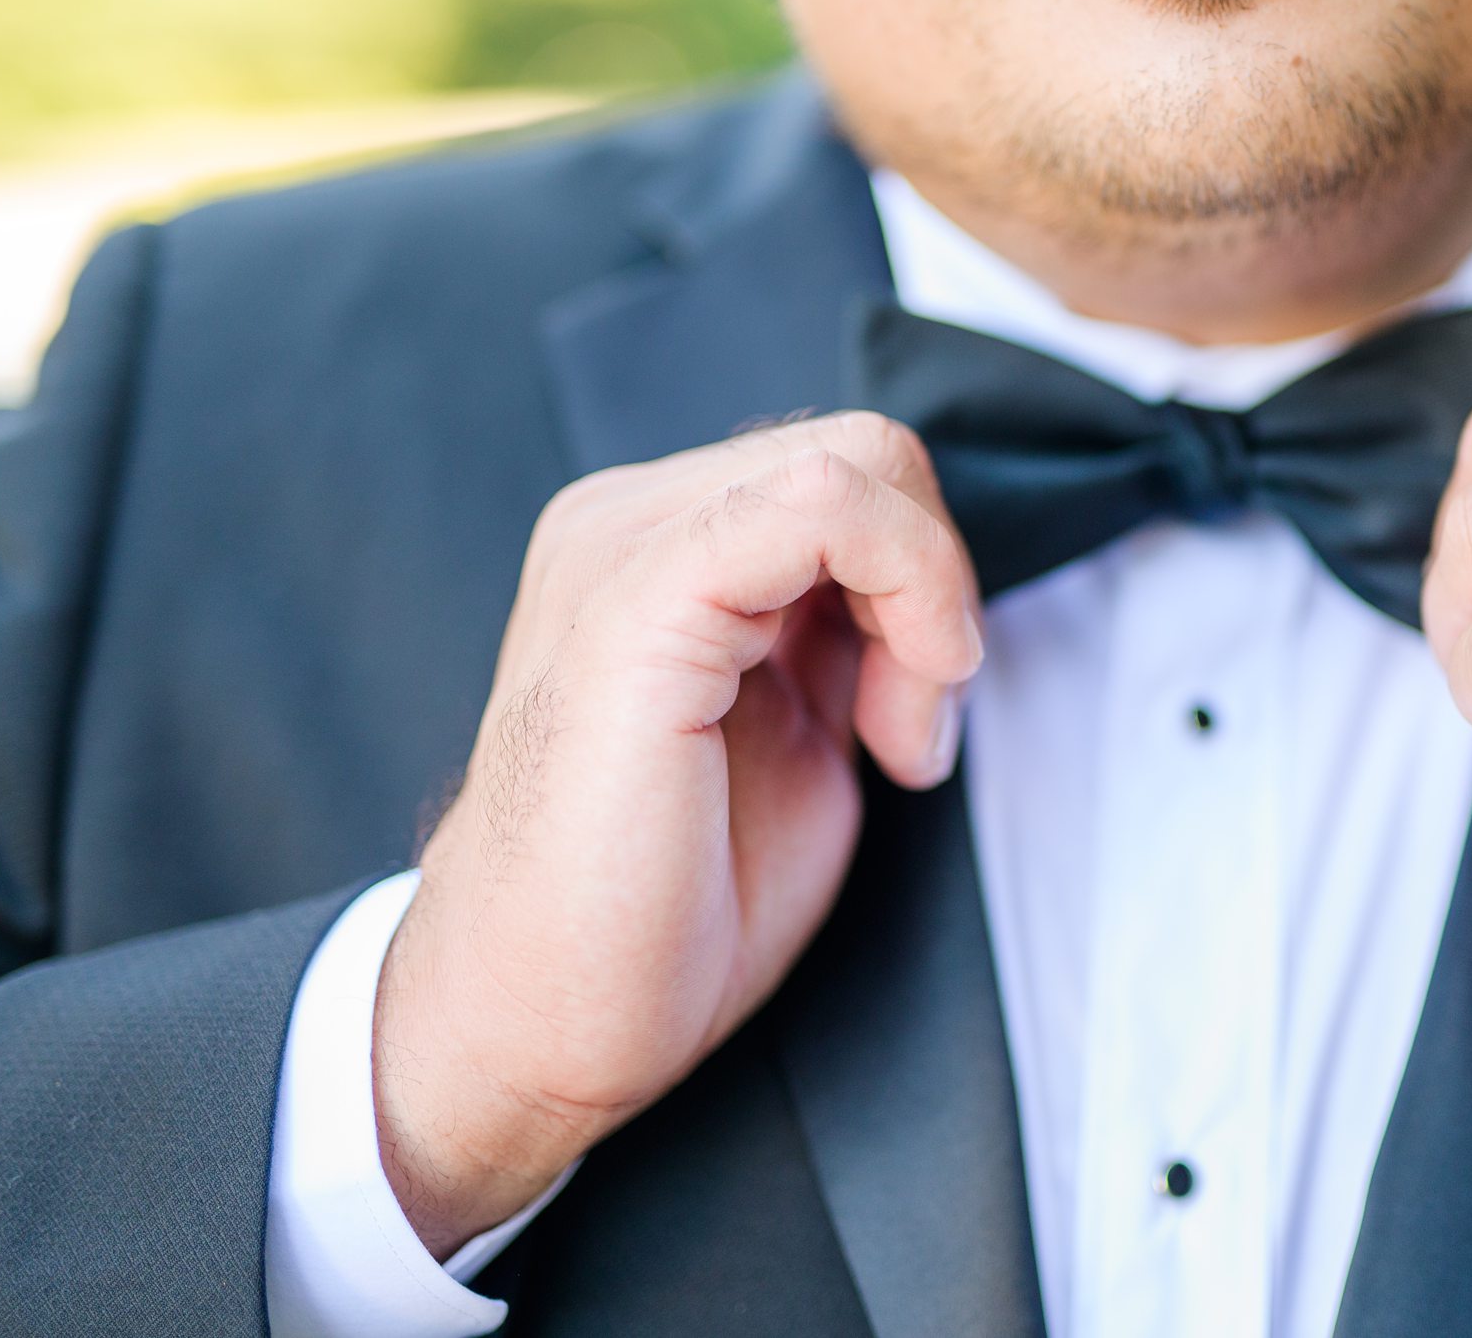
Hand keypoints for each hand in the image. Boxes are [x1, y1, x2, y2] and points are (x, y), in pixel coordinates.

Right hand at [373, 413, 982, 1255]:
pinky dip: (910, 592)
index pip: (846, 472)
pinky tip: (891, 727)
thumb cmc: (654, 908)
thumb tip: (928, 587)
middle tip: (911, 726)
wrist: (535, 1021)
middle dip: (936, 584)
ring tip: (893, 736)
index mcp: (656, 545)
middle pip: (865, 451)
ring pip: (859, 460)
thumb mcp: (789, 730)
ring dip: (929, 600)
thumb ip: (839, 637)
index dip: (922, 581)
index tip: (915, 718)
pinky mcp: (640, 597)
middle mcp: (627, 520)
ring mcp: (623, 546)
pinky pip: (824, 502)